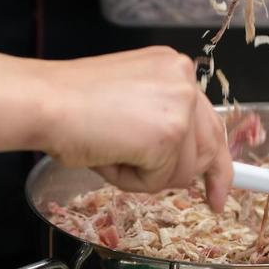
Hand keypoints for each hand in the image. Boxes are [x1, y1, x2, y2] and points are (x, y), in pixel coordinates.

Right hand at [44, 47, 233, 210]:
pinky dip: (133, 181)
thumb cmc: (70, 102)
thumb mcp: (130, 101)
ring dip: (147, 176)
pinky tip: (110, 157)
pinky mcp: (169, 135)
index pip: (210, 119)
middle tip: (203, 200)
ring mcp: (180, 106)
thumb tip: (178, 159)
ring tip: (112, 153)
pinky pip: (160, 180)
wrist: (45, 102)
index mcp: (174, 68)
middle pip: (209, 147)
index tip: (223, 187)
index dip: (219, 160)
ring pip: (184, 170)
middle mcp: (184, 79)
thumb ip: (160, 119)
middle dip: (190, 177)